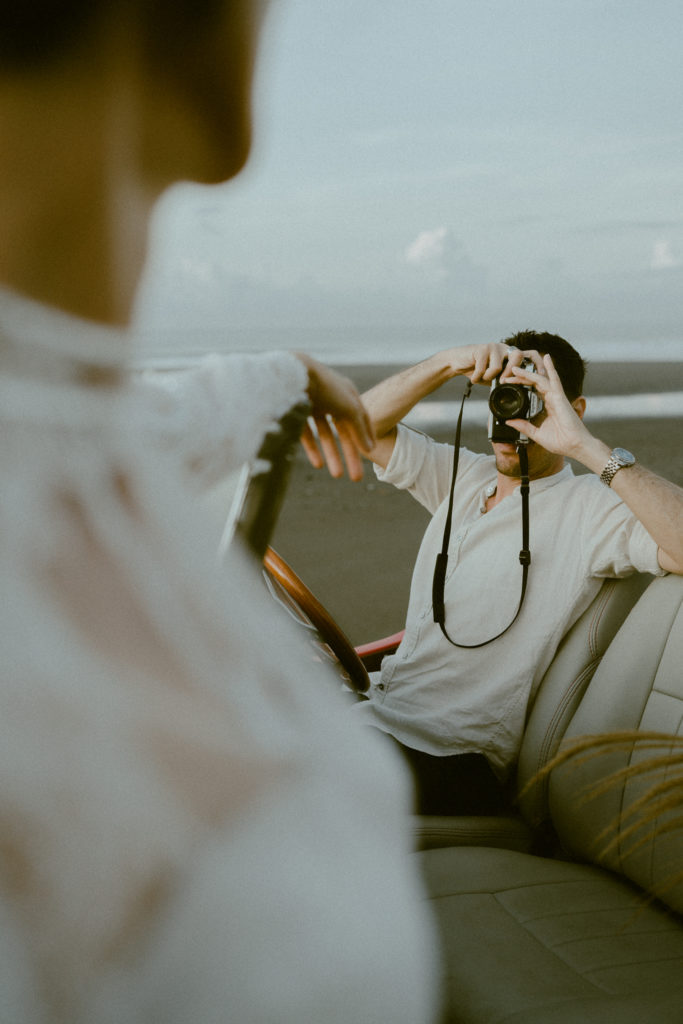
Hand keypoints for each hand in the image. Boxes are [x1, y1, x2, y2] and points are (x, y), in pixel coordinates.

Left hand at [295, 355, 374, 480]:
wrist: (294, 375)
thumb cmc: (327, 388)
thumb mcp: (350, 409)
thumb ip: (360, 430)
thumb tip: (370, 449)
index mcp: (347, 393)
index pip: (361, 417)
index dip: (367, 435)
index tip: (372, 452)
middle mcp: (331, 398)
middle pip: (344, 431)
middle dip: (350, 454)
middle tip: (356, 477)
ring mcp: (313, 404)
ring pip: (325, 435)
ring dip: (332, 455)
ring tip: (337, 475)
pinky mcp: (296, 411)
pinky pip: (307, 434)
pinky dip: (313, 449)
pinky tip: (318, 464)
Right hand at [451, 342, 531, 383]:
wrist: (456, 362)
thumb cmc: (477, 369)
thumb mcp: (494, 376)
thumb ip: (505, 379)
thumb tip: (518, 390)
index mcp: (511, 354)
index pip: (530, 354)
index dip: (538, 364)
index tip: (541, 376)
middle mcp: (504, 347)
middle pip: (518, 355)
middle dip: (512, 371)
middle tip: (503, 381)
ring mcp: (493, 346)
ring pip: (497, 367)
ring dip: (487, 377)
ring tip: (480, 377)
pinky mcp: (481, 349)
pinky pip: (483, 368)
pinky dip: (476, 377)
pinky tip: (472, 376)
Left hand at [504, 354, 590, 457]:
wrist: (574, 446)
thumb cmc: (561, 442)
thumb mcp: (536, 434)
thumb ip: (524, 426)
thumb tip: (509, 421)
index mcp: (547, 407)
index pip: (532, 391)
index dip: (521, 386)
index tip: (508, 384)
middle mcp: (551, 399)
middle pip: (534, 383)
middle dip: (520, 378)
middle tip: (507, 374)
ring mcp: (556, 397)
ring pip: (540, 379)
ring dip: (527, 373)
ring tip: (515, 367)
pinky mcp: (560, 397)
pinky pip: (554, 380)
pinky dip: (550, 368)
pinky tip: (546, 358)